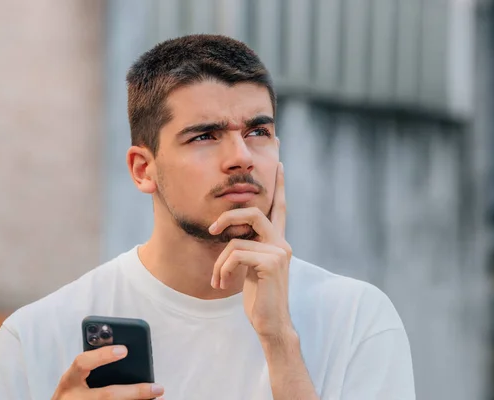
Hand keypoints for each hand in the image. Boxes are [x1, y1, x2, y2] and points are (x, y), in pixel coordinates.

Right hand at [51, 345, 163, 399]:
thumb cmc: (72, 392)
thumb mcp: (76, 378)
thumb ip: (93, 366)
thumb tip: (125, 354)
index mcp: (69, 380)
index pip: (82, 362)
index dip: (102, 355)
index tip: (124, 350)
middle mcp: (74, 398)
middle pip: (107, 395)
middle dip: (135, 392)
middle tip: (157, 388)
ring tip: (158, 398)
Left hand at [209, 162, 293, 340]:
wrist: (271, 323)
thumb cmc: (259, 298)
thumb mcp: (250, 268)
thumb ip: (247, 248)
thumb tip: (229, 235)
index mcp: (277, 241)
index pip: (279, 207)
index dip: (279, 185)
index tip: (279, 162)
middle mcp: (282, 242)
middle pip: (253, 211)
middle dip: (227, 217)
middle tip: (211, 227)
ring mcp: (279, 251)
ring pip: (236, 239)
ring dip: (220, 262)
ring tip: (219, 279)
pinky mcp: (271, 263)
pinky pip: (235, 253)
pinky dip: (223, 269)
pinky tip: (223, 284)